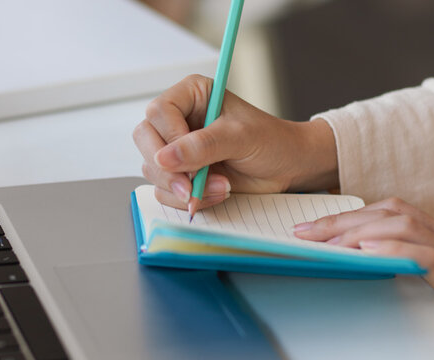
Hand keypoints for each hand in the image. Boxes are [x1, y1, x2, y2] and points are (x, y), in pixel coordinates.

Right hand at [133, 75, 338, 209]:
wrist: (288, 167)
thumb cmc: (271, 141)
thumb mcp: (240, 137)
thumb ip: (203, 146)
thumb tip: (165, 158)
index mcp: (192, 95)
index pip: (159, 111)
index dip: (169, 136)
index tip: (188, 158)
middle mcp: (179, 119)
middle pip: (145, 139)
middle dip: (167, 169)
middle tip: (190, 187)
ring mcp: (177, 148)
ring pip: (152, 168)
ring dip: (183, 187)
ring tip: (220, 187)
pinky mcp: (181, 173)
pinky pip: (165, 189)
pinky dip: (188, 198)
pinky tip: (216, 194)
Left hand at [293, 197, 433, 350]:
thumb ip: (411, 262)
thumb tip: (366, 259)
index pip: (385, 211)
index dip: (347, 214)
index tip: (311, 226)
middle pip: (385, 213)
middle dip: (339, 220)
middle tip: (302, 233)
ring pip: (400, 226)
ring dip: (358, 231)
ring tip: (326, 243)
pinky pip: (424, 255)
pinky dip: (394, 250)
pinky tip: (367, 252)